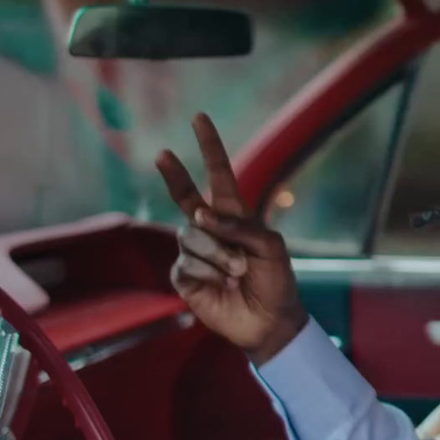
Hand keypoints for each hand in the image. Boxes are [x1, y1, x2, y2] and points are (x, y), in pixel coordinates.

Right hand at [156, 113, 305, 365]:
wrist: (269, 320)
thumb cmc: (276, 280)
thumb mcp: (271, 247)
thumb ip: (241, 225)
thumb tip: (202, 215)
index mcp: (234, 215)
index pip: (219, 176)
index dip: (209, 148)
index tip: (199, 118)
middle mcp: (210, 229)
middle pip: (185, 197)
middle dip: (174, 175)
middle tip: (163, 154)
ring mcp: (194, 252)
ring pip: (191, 236)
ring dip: (218, 254)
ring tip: (238, 273)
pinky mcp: (183, 276)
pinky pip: (186, 263)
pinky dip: (207, 272)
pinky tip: (220, 285)